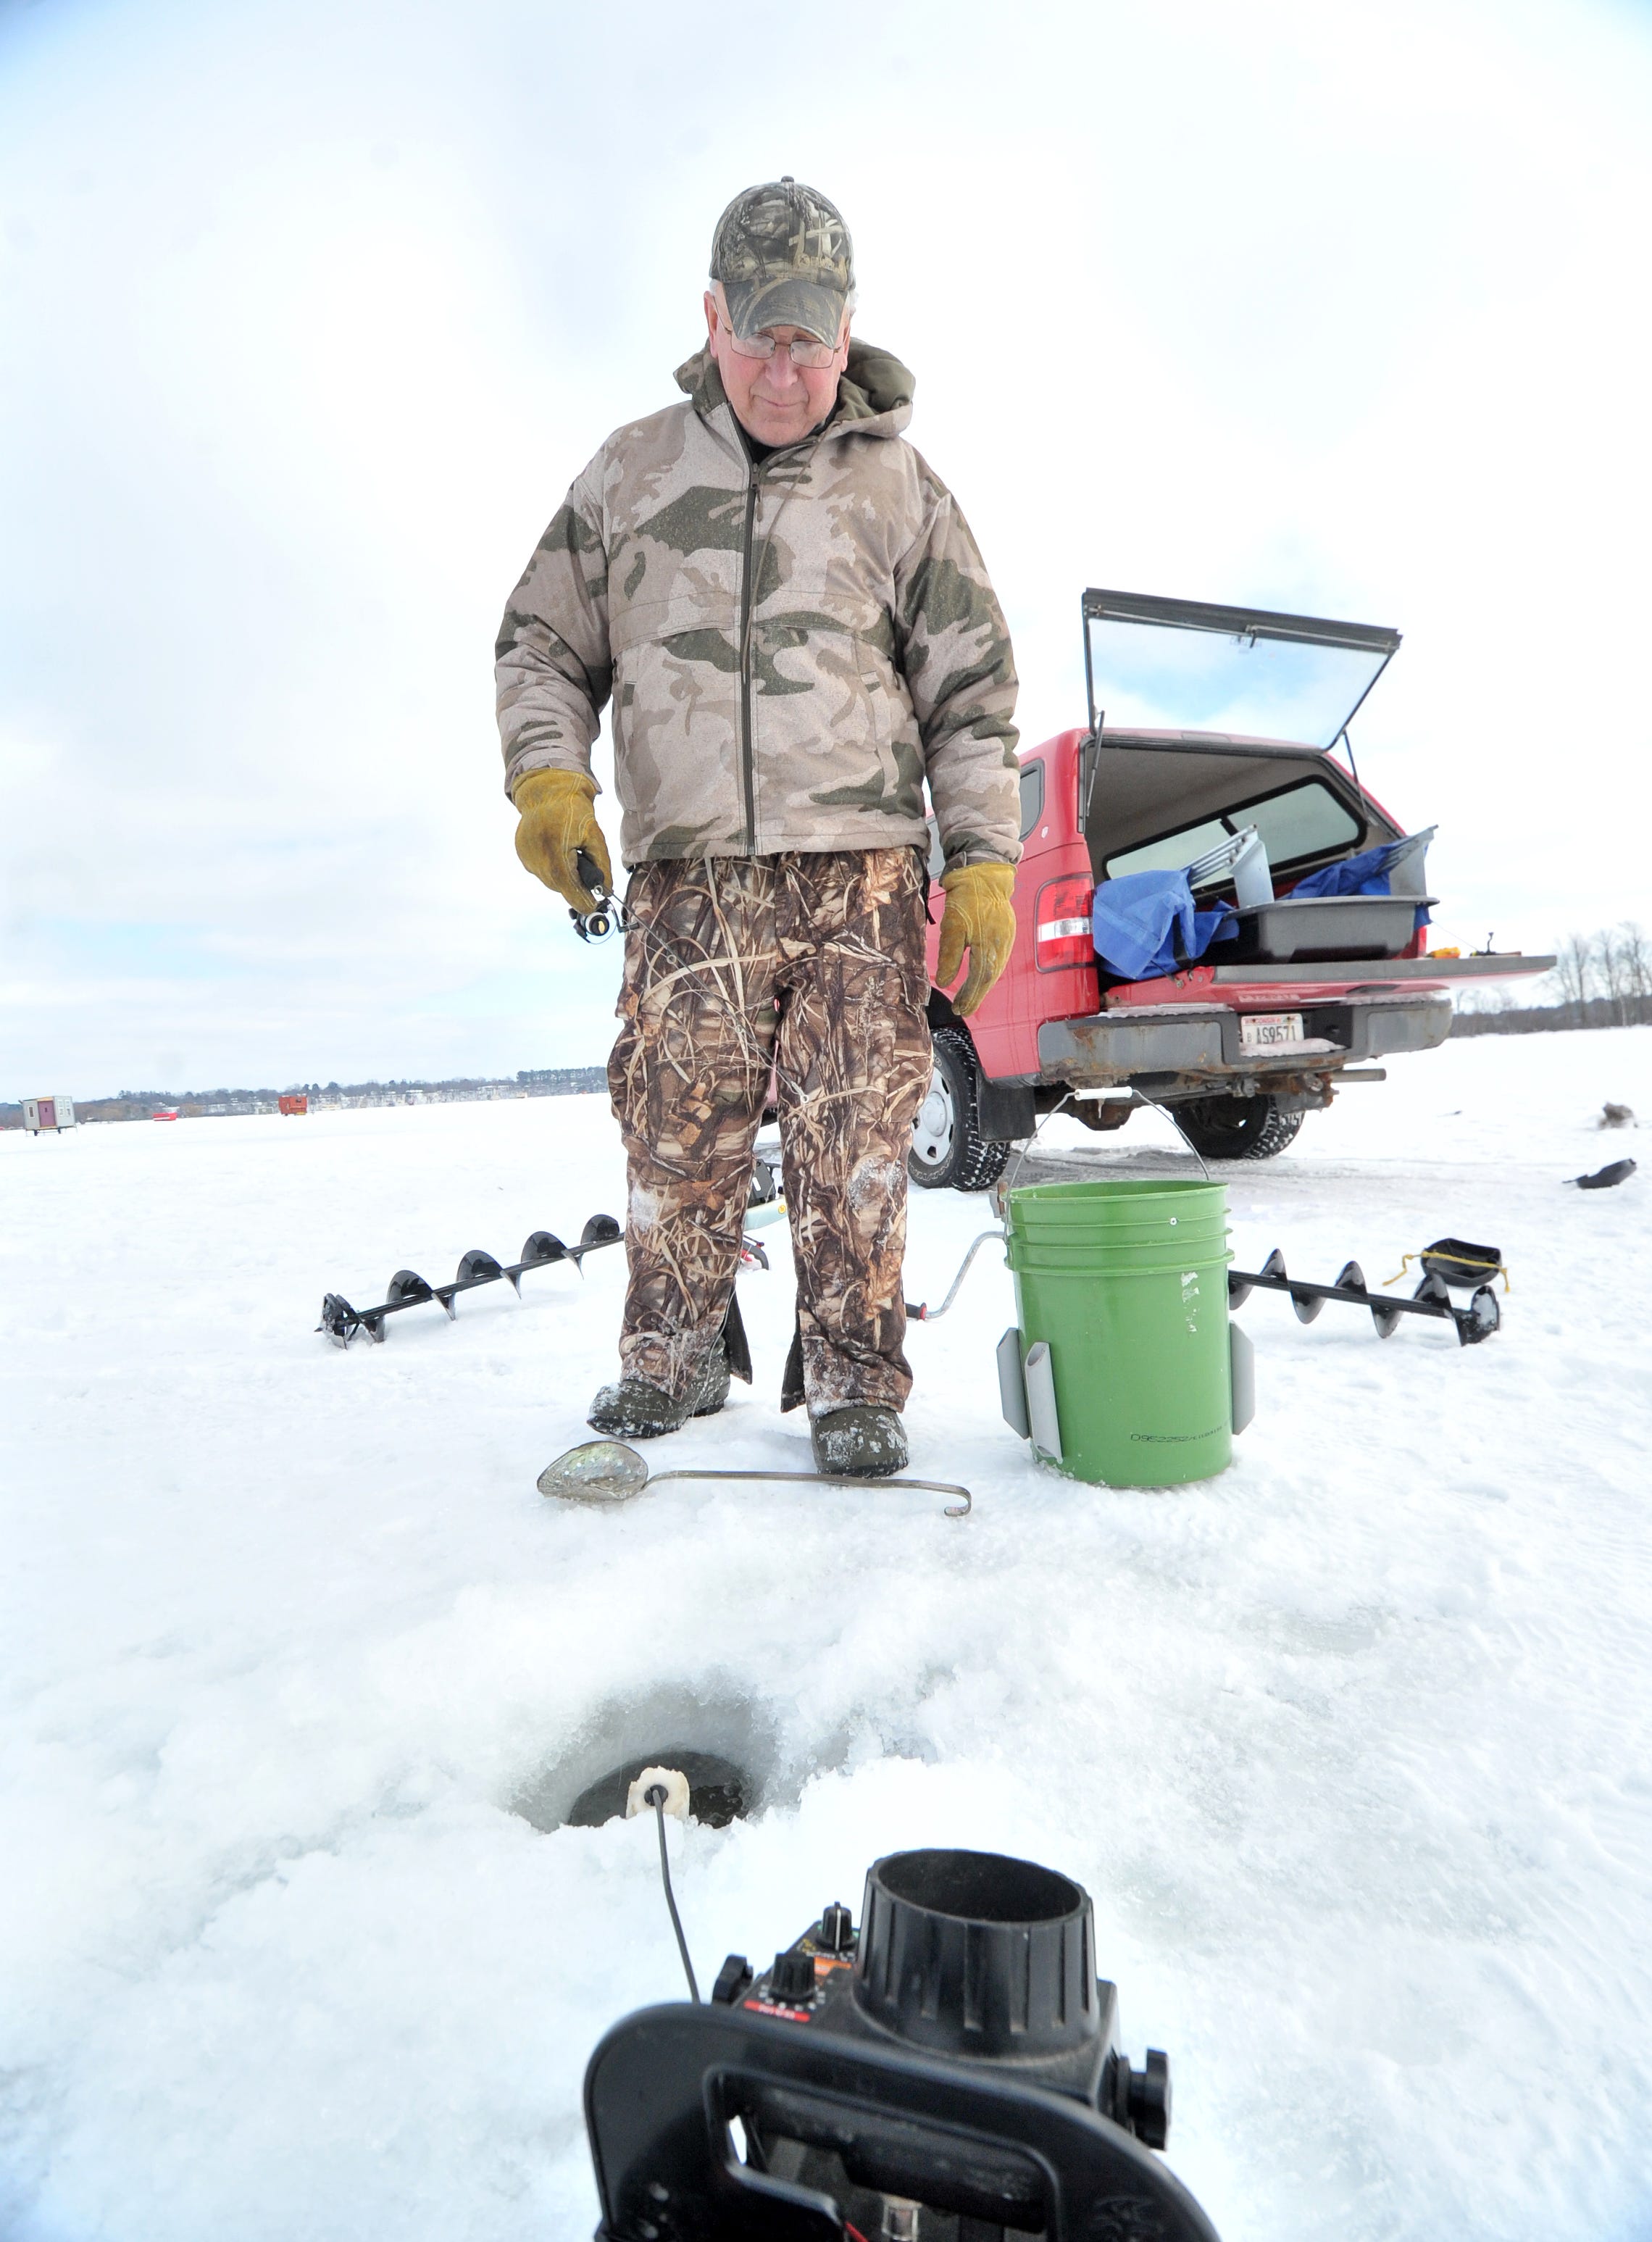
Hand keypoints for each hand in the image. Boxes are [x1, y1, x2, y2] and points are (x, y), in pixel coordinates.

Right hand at [512, 769, 613, 909]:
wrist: (547, 789)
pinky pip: (541, 870)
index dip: (586, 901)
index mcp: (556, 856)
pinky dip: (552, 865)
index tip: (595, 902)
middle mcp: (537, 861)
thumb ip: (602, 867)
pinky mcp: (522, 855)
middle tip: (584, 864)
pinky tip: (556, 847)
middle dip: (575, 882)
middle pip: (561, 888)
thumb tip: (605, 891)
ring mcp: (527, 859)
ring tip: (569, 851)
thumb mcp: (595, 836)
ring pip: (551, 881)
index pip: (572, 893)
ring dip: (563, 874)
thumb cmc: (574, 810)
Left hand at [935, 862, 1016, 1014]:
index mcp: (989, 944)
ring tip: (970, 998)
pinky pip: (999, 959)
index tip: (960, 1009)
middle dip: (976, 995)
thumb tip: (945, 982)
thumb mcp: (952, 926)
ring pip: (996, 969)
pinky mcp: (1006, 932)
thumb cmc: (966, 898)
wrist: (984, 873)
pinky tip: (982, 976)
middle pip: (990, 977)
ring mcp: (1007, 939)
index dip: (970, 996)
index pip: (980, 978)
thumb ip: (949, 955)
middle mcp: (1002, 945)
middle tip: (964, 1009)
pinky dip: (989, 972)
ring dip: (983, 986)